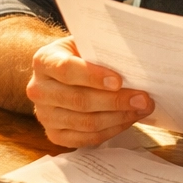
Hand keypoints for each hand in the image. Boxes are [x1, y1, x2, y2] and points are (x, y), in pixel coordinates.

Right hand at [26, 35, 154, 146]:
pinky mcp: (54, 134)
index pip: (67, 70)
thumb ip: (102, 50)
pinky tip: (128, 120)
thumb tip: (134, 61)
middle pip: (79, 100)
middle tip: (143, 99)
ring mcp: (44, 115)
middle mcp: (38, 89)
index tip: (119, 81)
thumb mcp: (86, 44)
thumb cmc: (80, 55)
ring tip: (141, 109)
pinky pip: (86, 138)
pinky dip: (111, 130)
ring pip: (85, 122)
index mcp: (44, 61)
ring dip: (118, 118)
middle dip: (116, 101)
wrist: (61, 73)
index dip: (94, 76)